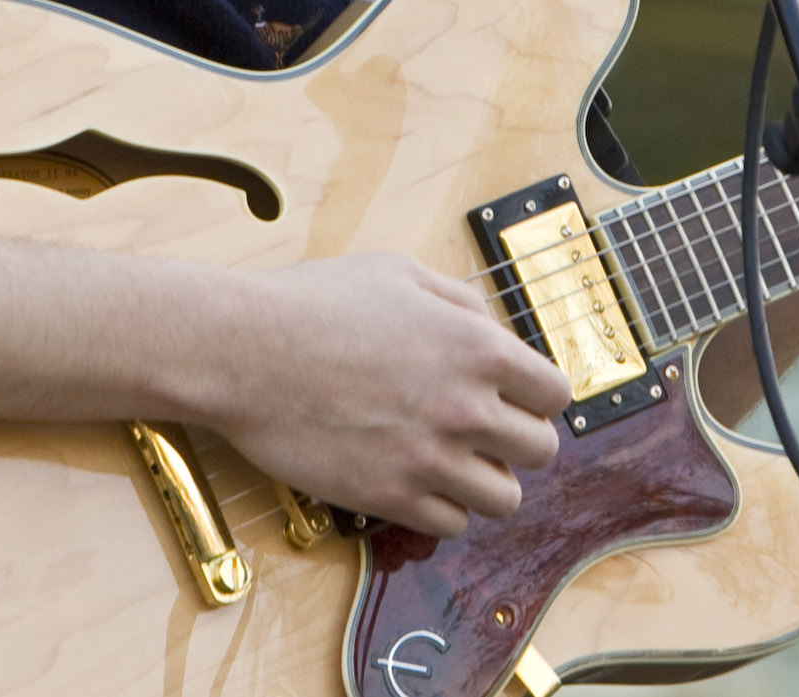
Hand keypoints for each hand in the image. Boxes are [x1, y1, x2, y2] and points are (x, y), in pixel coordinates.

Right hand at [202, 252, 568, 538]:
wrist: (242, 350)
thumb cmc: (312, 304)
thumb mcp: (398, 274)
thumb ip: (460, 302)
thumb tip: (492, 328)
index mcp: (477, 347)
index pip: (556, 394)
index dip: (537, 395)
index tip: (516, 397)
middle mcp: (465, 407)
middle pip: (542, 451)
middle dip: (519, 440)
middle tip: (487, 431)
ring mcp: (429, 458)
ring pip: (504, 498)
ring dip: (486, 480)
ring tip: (455, 461)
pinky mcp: (390, 496)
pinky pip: (451, 524)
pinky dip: (443, 507)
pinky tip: (419, 480)